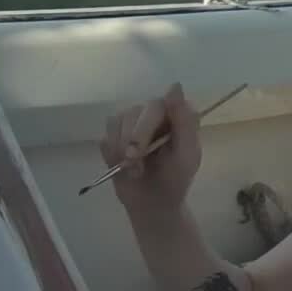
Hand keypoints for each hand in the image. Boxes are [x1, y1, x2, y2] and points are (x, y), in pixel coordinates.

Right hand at [96, 85, 200, 210]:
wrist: (153, 204)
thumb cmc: (175, 179)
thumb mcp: (187, 154)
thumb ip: (184, 121)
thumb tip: (174, 86)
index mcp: (174, 113)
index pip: (159, 104)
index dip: (148, 122)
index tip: (142, 143)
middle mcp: (151, 113)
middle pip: (133, 113)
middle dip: (133, 139)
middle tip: (134, 162)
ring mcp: (130, 123)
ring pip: (117, 122)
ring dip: (122, 150)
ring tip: (135, 170)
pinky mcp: (113, 136)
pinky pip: (105, 137)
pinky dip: (112, 155)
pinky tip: (122, 167)